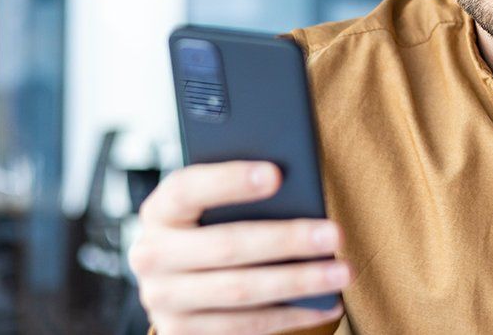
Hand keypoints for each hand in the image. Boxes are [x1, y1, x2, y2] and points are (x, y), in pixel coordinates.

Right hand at [130, 161, 350, 334]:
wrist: (177, 277)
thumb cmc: (211, 223)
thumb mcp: (212, 203)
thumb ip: (239, 192)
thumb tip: (296, 184)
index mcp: (159, 210)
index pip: (188, 189)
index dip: (230, 181)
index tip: (276, 174)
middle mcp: (151, 255)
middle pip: (226, 246)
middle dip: (286, 240)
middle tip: (335, 234)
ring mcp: (163, 299)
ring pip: (241, 291)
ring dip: (298, 282)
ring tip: (341, 272)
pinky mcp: (182, 332)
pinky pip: (245, 326)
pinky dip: (291, 314)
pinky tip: (326, 303)